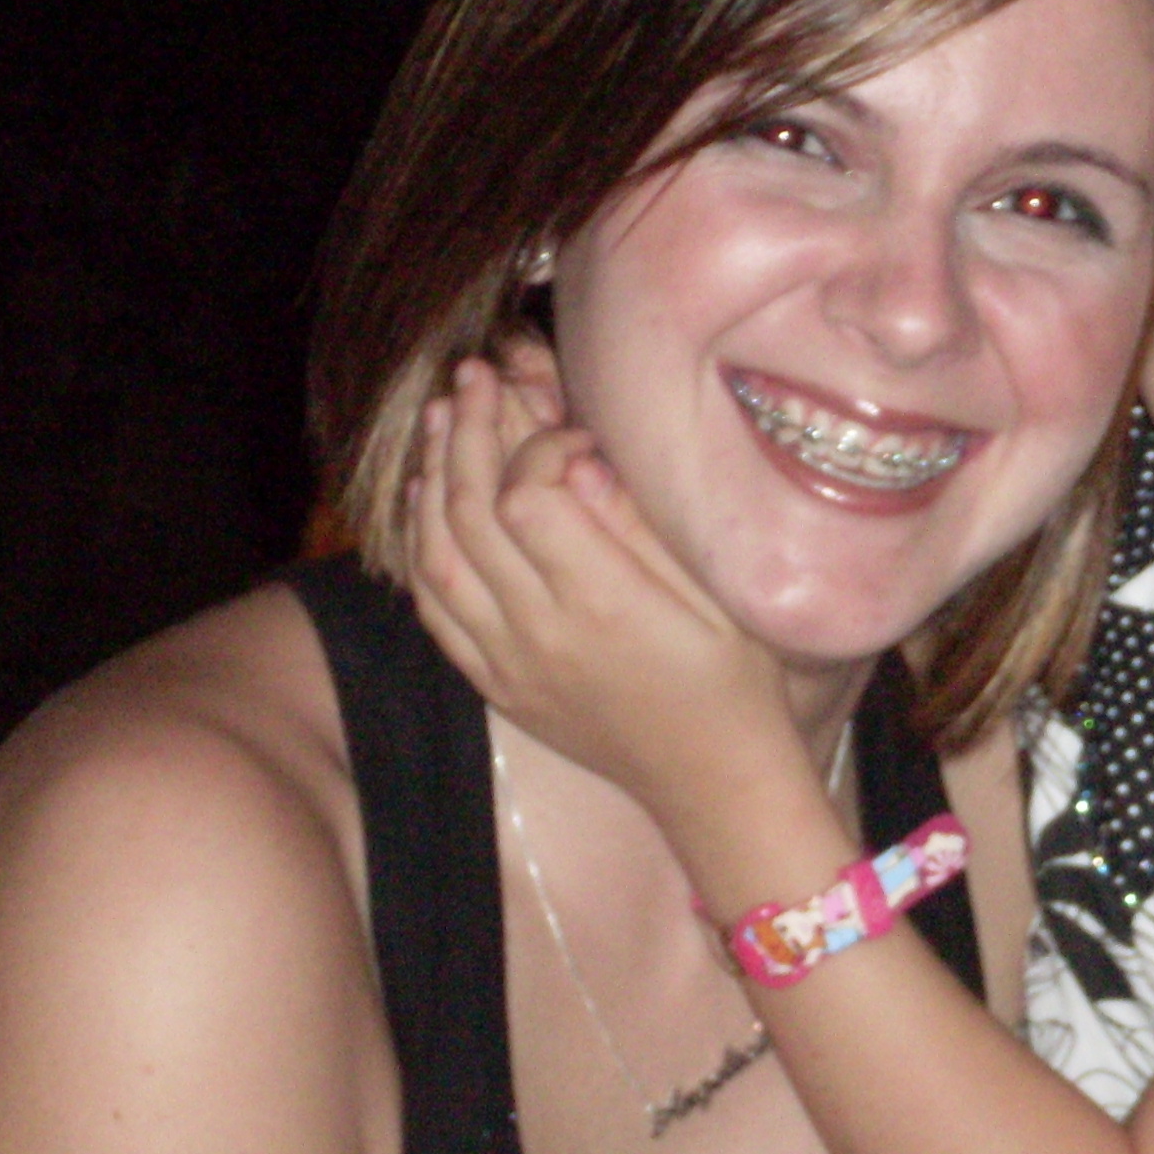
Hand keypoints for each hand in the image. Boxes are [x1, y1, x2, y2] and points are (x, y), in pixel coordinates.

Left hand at [407, 358, 807, 830]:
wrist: (712, 778)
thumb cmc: (734, 680)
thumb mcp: (716, 596)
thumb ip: (642, 528)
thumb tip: (584, 462)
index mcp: (603, 602)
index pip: (530, 494)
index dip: (541, 444)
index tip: (577, 435)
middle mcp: (541, 632)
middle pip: (471, 512)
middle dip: (469, 431)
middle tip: (473, 376)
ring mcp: (509, 663)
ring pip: (436, 557)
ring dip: (432, 478)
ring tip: (444, 418)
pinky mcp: (497, 684)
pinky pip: (435, 610)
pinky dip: (419, 548)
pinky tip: (428, 500)